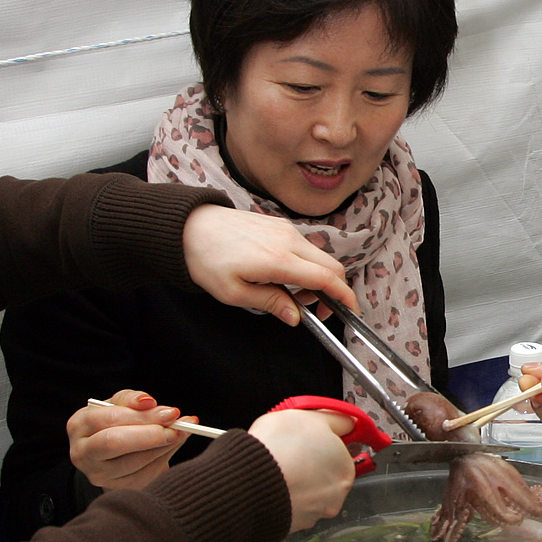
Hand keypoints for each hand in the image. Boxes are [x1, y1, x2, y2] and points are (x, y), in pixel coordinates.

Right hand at [68, 390, 189, 491]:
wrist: (106, 450)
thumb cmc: (113, 421)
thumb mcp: (117, 404)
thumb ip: (131, 400)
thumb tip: (149, 402)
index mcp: (79, 426)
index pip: (109, 419)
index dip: (142, 416)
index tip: (171, 413)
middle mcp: (82, 453)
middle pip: (115, 444)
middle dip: (151, 435)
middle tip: (179, 428)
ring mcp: (98, 475)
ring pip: (133, 463)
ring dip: (163, 447)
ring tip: (181, 433)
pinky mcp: (116, 488)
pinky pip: (145, 475)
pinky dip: (164, 459)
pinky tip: (172, 446)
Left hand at [182, 205, 357, 324]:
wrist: (190, 227)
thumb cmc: (207, 259)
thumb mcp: (234, 293)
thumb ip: (270, 303)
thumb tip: (295, 316)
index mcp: (278, 260)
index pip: (326, 278)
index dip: (344, 297)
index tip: (351, 311)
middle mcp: (288, 240)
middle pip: (332, 266)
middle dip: (334, 291)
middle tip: (316, 309)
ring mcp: (286, 229)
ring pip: (320, 257)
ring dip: (318, 278)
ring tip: (292, 294)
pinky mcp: (280, 225)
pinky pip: (306, 247)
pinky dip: (307, 265)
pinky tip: (285, 276)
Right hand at [247, 408, 357, 531]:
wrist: (249, 482)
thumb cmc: (280, 446)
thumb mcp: (309, 416)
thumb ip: (333, 420)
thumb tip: (348, 423)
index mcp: (345, 468)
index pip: (338, 453)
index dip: (320, 444)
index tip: (304, 441)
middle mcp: (335, 496)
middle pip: (323, 475)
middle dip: (307, 465)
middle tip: (286, 453)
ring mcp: (314, 514)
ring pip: (306, 494)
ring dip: (295, 484)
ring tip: (274, 470)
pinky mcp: (292, 526)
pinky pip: (289, 508)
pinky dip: (282, 498)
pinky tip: (270, 486)